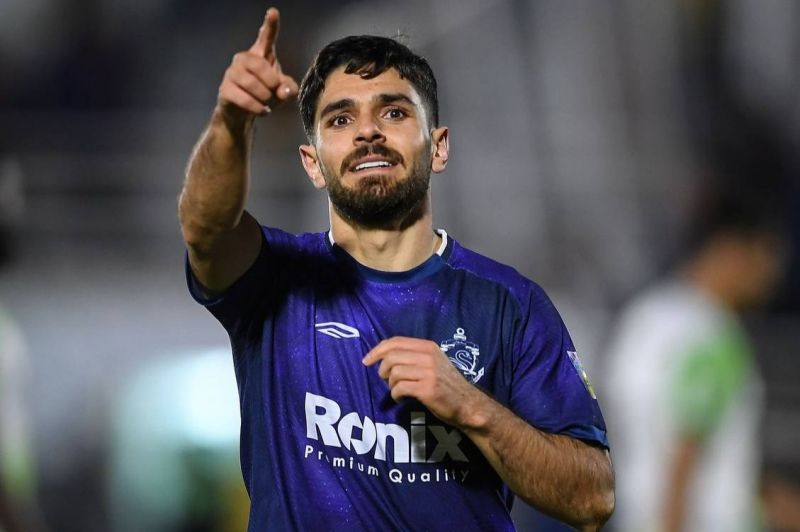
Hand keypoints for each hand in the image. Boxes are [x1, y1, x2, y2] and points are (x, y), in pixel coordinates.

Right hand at [217, 7, 298, 121]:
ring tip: (268, 104)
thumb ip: (289, 88)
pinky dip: (257, 107)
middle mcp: (244, 59)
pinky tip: (262, 110)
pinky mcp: (225, 89)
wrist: (243, 114)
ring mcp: (232, 72)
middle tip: (275, 93)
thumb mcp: (282, 92)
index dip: (270, 25)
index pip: (266, 37)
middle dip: (272, 82)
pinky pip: (244, 98)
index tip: (273, 12)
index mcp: (261, 55)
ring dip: (265, 97)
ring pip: (252, 83)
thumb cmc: (264, 95)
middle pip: (260, 65)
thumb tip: (284, 91)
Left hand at [362, 337, 481, 426]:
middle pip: (391, 357)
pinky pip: (399, 388)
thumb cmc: (446, 385)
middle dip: (382, 370)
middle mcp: (428, 356)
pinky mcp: (427, 389)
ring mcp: (429, 372)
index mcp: (428, 346)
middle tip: (386, 381)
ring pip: (394, 373)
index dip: (377, 350)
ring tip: (399, 391)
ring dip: (391, 385)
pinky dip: (395, 395)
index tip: (366, 360)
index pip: (395, 342)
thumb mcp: (432, 363)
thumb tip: (383, 357)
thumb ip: (412, 356)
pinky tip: (402, 399)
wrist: (468, 405)